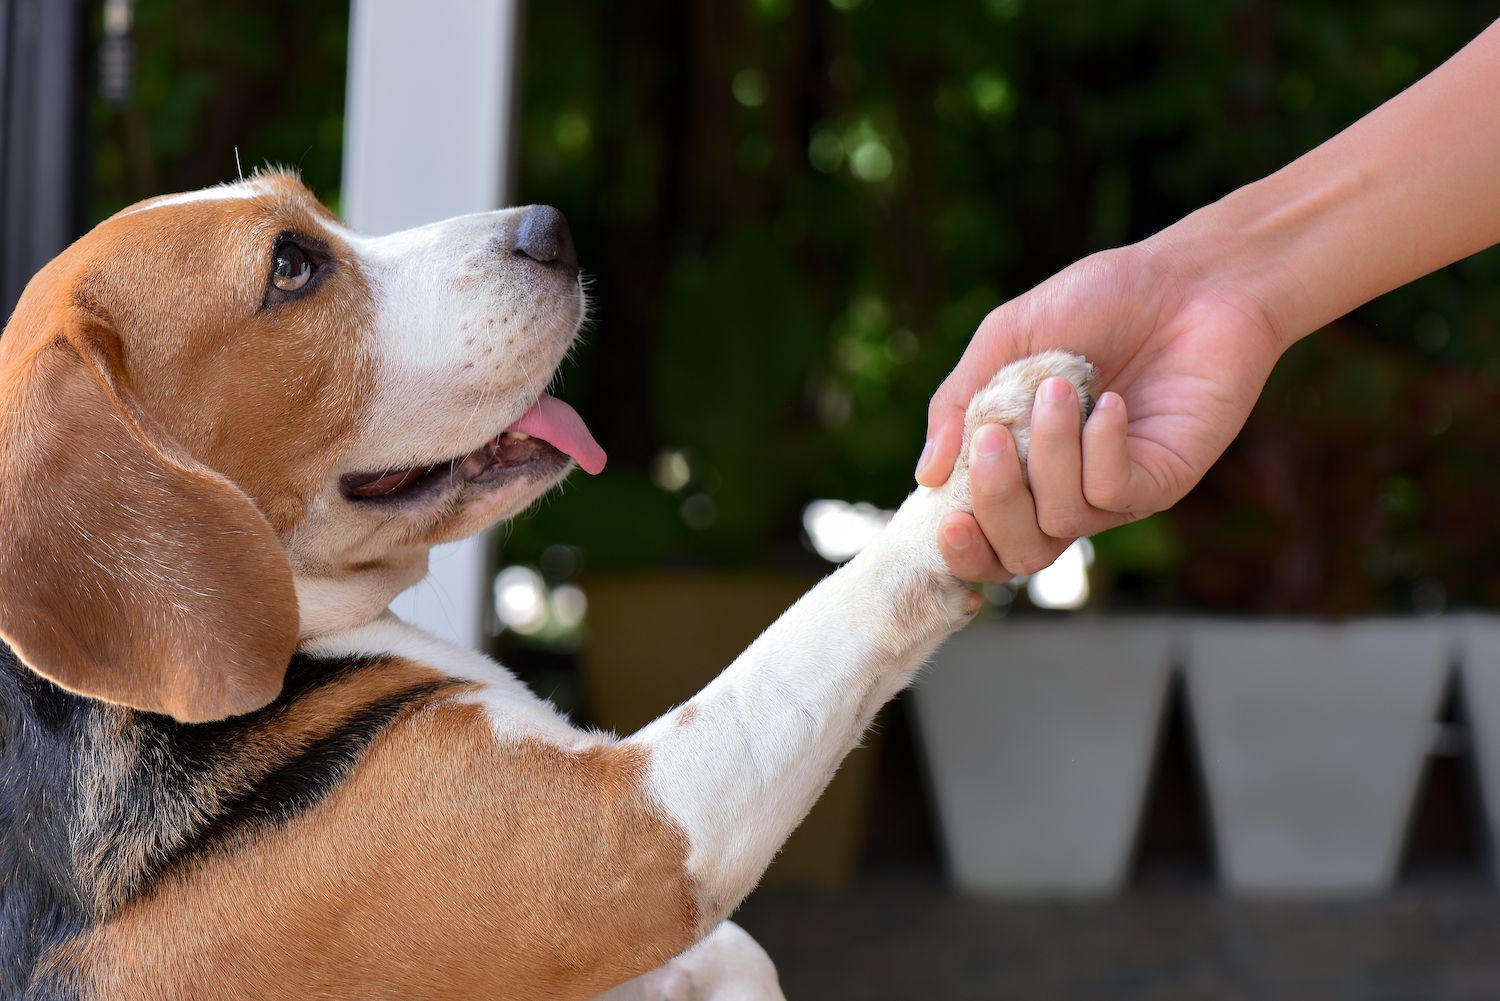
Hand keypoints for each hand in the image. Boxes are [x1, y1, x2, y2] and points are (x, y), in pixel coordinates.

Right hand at [916, 243, 1285, 582]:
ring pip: (1062, 520)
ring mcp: (1116, 491)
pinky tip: (1110, 402)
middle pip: (1019, 553)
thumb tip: (927, 476)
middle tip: (994, 438)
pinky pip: (1111, 494)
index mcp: (1021, 464)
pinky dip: (1099, 448)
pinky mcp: (1163, 480)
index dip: (961, 547)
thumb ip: (959, 402)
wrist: (1190, 277)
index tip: (945, 516)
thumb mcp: (1007, 338)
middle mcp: (1067, 490)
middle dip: (996, 503)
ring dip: (1049, 453)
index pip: (985, 538)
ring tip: (1059, 387)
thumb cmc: (1098, 301)